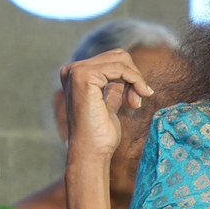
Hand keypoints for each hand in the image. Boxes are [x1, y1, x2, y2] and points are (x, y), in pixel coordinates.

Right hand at [61, 49, 154, 167]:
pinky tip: (135, 99)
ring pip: (121, 59)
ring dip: (135, 80)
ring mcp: (75, 71)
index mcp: (75, 74)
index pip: (112, 60)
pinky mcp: (84, 76)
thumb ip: (114, 87)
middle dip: (133, 77)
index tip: (137, 99)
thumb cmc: (100, 134)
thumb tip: (128, 74)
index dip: (130, 76)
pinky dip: (134, 80)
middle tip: (138, 100)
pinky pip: (120, 67)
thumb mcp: (108, 103)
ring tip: (135, 103)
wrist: (91, 152)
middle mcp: (71, 69)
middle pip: (118, 56)